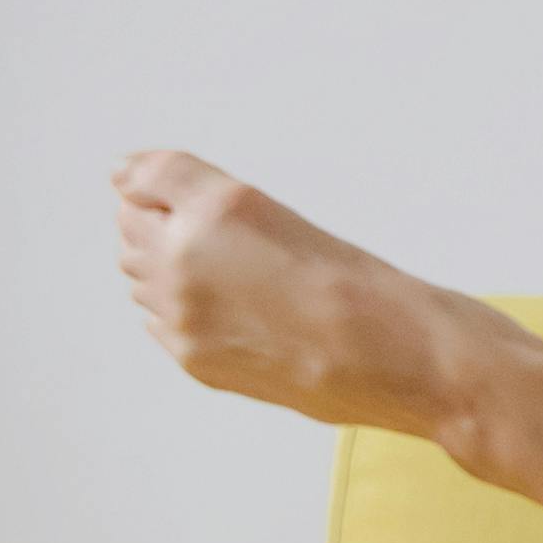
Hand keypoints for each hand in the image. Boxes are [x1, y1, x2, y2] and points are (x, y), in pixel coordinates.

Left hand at [107, 150, 542, 477]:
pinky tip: (238, 313)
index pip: (145, 177)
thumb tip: (126, 175)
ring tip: (239, 276)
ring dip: (169, 267)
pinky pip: (160, 322)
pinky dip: (182, 310)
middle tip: (228, 236)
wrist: (416, 367)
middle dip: (160, 221)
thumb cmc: (375, 289)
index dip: (163, 180)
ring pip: (140, 275)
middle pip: (133, 227)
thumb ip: (194, 188)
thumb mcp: (287, 216)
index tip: (191, 186)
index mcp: (221, 209)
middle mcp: (188, 261)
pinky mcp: (198, 363)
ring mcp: (185, 318)